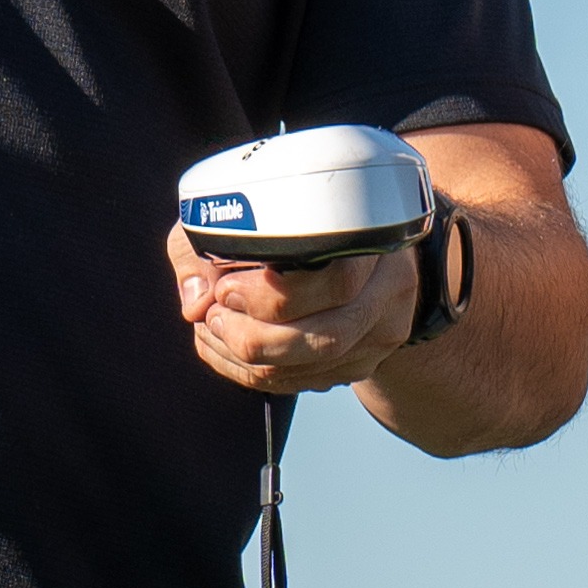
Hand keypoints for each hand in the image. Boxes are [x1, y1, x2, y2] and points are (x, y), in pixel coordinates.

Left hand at [171, 226, 419, 396]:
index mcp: (373, 239)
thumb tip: (196, 301)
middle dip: (254, 338)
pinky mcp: (362, 361)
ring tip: (213, 330)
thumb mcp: (247, 206)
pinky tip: (225, 348)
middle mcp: (390, 287)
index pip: (337, 279)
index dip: (271, 294)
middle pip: (328, 337)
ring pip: (314, 368)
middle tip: (214, 317)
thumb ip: (213, 241)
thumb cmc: (292, 216)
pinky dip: (255, 372)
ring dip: (247, 360)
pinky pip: (305, 381)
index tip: (226, 287)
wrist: (348, 242)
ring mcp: (381, 331)